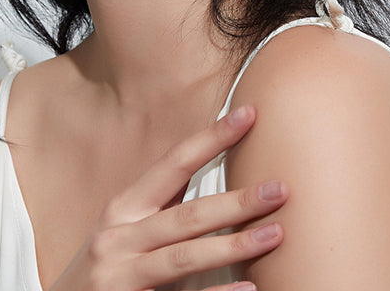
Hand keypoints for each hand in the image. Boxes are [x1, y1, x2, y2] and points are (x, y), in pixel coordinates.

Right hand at [49, 106, 287, 290]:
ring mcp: (121, 275)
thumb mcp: (128, 229)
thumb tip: (215, 168)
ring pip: (185, 256)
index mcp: (124, 207)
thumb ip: (165, 205)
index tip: (249, 115)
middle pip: (188, 214)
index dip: (213, 138)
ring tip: (276, 234)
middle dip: (237, 200)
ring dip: (235, 245)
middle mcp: (119, 236)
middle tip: (281, 188)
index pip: (175, 163)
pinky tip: (250, 288)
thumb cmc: (108, 267)